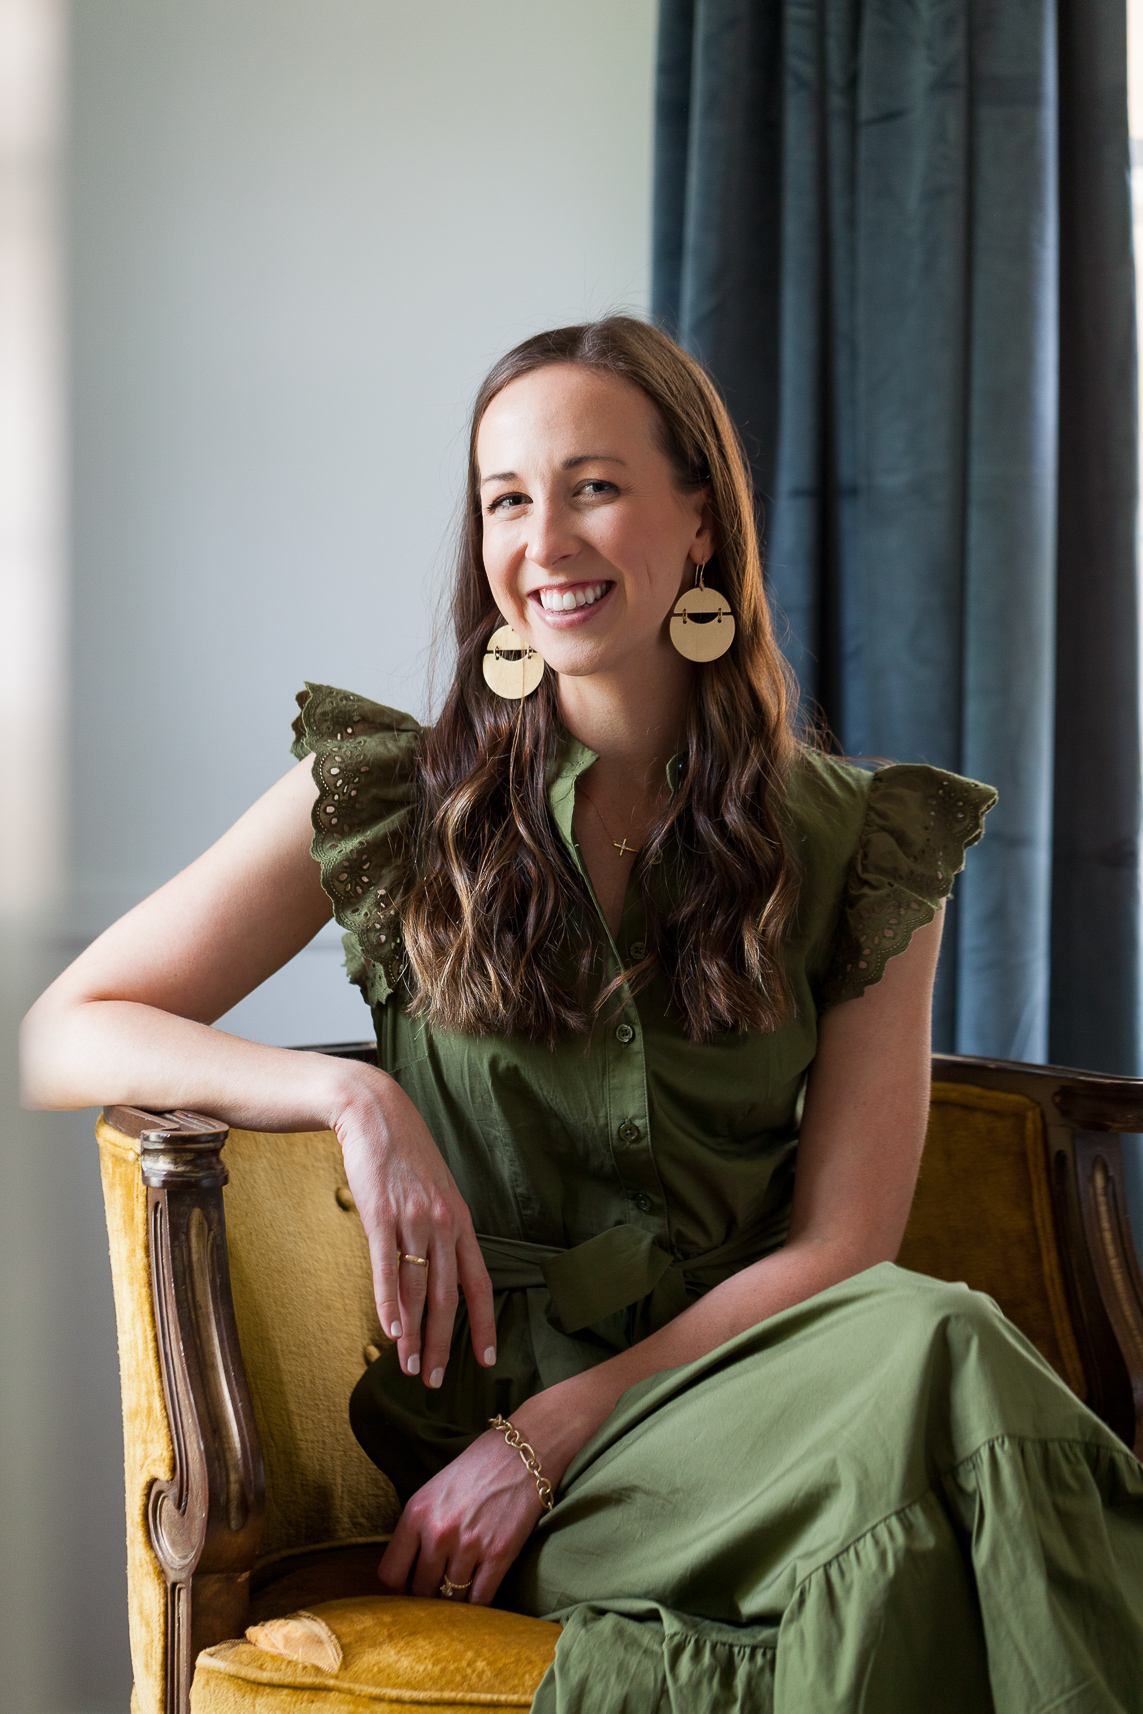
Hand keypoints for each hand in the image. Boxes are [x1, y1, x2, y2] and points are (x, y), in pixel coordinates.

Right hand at [328, 1062, 495, 1386]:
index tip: (487, 1359)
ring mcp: (413, 1219)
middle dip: (444, 1344)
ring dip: (414, 1335)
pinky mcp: (381, 1214)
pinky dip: (390, 1303)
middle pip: (448, 1296)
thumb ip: (439, 1227)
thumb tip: (436, 1268)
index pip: (479, 1281)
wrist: (374, 1112)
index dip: (484, 1323)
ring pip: (418, 1290)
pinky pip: (387, 1267)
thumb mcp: (433, 1189)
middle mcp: (442, 1223)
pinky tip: (390, 1331)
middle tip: (435, 1381)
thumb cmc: (402, 1154)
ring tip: (409, 1367)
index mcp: (459, 1220)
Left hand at [377, 1428, 545, 1604]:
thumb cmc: (474, 1471)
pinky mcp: (499, 1554)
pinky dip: (478, 1604)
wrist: (520, 1455)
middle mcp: (438, 1533)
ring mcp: (469, 1545)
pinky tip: (478, 1595)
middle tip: (438, 1589)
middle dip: (428, 1594)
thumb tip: (407, 1574)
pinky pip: (480, 1599)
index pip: (390, 1574)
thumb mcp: (432, 1492)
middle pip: (421, 1591)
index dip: (398, 1589)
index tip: (408, 1589)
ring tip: (459, 1589)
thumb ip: (416, 1531)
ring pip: (452, 1598)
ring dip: (455, 1598)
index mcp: (416, 1514)